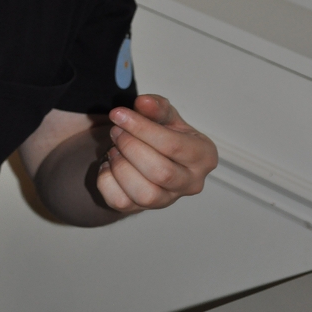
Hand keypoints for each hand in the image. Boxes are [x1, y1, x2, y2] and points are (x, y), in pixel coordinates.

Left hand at [97, 94, 217, 212]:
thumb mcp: (164, 114)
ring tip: (114, 148)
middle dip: (131, 147)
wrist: (151, 155)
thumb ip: (156, 106)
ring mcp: (167, 200)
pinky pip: (120, 203)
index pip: (173, 146)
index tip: (118, 114)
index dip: (141, 129)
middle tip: (116, 130)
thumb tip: (144, 103)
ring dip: (121, 166)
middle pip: (161, 173)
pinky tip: (110, 164)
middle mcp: (191, 183)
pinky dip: (107, 181)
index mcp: (204, 156)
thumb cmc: (163, 133)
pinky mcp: (141, 209)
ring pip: (145, 195)